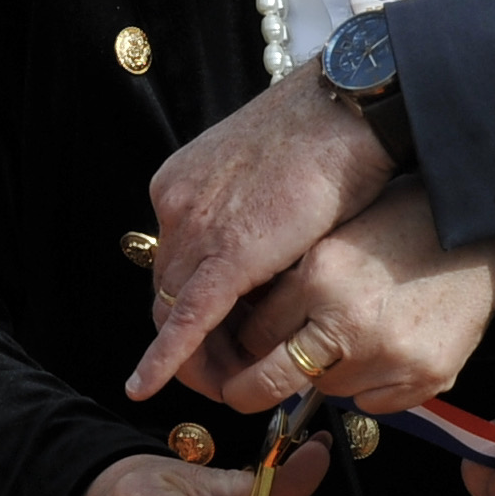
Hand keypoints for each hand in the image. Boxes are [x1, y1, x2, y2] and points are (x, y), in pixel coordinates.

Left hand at [128, 66, 395, 400]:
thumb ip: (246, 211)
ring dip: (193, 354)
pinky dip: (165, 358)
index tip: (223, 329)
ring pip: (175, 309)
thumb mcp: (265, 174)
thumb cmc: (324, 135)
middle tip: (224, 368)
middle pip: (169, 287)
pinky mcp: (226, 254)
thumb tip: (258, 252)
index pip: (175, 260)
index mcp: (183, 183)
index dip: (194, 300)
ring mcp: (195, 226)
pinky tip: (147, 386)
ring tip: (225, 383)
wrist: (347, 109)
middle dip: (191, 336)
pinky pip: (185, 320)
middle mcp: (176, 204)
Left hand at [194, 184, 494, 413]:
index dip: (244, 344)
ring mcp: (388, 357)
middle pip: (276, 379)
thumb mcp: (333, 234)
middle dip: (251, 389)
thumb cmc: (402, 226)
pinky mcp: (423, 380)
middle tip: (242, 392)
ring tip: (348, 338)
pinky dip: (369, 385)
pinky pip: (373, 403)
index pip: (254, 333)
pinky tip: (383, 348)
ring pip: (328, 392)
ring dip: (325, 374)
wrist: (479, 239)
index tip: (240, 351)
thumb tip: (248, 327)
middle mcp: (349, 321)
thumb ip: (291, 280)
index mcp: (321, 276)